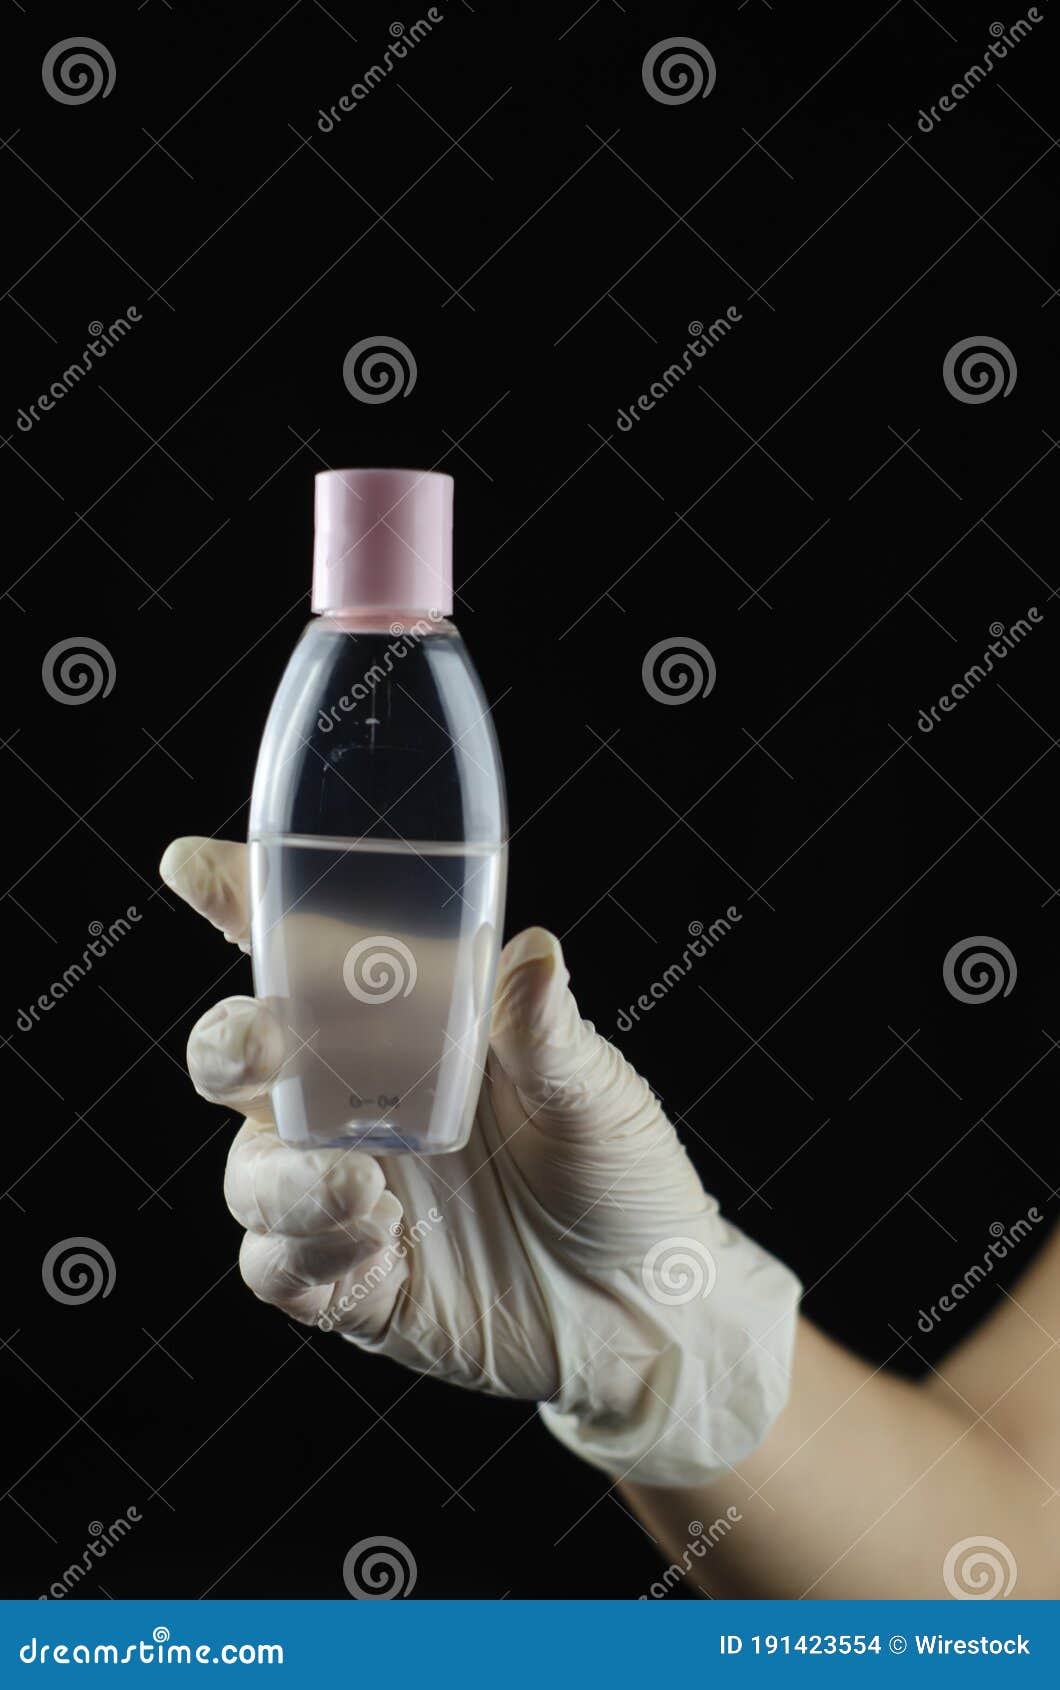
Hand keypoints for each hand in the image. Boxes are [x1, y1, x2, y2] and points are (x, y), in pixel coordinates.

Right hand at [161, 835, 799, 1485]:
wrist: (646, 1309)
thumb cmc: (616, 1171)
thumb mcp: (595, 1092)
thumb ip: (546, 1032)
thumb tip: (532, 953)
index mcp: (405, 1031)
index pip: (307, 956)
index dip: (241, 904)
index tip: (194, 866)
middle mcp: (355, 1106)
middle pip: (242, 1059)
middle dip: (228, 1043)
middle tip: (261, 1046)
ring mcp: (344, 1196)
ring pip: (251, 1172)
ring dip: (285, 1176)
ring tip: (361, 1188)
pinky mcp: (351, 1284)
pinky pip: (281, 1268)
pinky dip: (306, 1254)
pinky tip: (373, 1244)